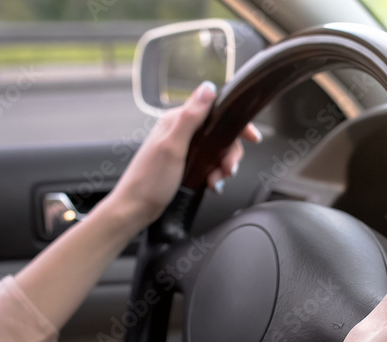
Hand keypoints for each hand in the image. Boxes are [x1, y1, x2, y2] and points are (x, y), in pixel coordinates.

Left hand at [107, 80, 262, 225]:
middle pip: (221, 134)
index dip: (236, 123)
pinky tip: (212, 185)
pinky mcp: (185, 164)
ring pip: (217, 151)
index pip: (215, 111)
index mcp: (177, 121)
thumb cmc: (149, 180)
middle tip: (229, 169)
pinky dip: (215, 175)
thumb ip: (191, 117)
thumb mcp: (173, 146)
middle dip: (230, 153)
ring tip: (217, 180)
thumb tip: (208, 88)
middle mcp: (181, 131)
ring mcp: (183, 148)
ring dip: (223, 167)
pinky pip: (209, 165)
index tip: (251, 137)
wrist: (135, 208)